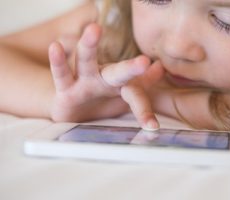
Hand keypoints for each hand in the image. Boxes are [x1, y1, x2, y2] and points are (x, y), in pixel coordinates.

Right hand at [48, 23, 163, 128]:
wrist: (77, 111)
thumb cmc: (104, 101)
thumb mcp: (122, 95)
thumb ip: (143, 83)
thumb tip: (161, 67)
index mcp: (120, 84)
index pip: (135, 95)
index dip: (143, 110)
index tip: (152, 126)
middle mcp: (104, 78)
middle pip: (117, 72)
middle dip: (130, 69)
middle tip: (143, 63)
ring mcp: (84, 80)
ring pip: (86, 61)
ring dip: (89, 46)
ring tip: (94, 29)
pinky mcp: (65, 87)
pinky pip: (61, 73)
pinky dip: (58, 61)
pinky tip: (55, 46)